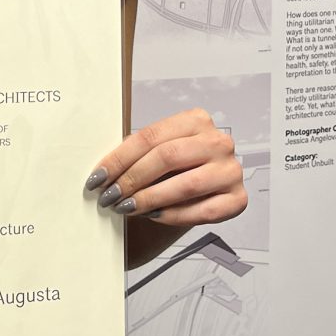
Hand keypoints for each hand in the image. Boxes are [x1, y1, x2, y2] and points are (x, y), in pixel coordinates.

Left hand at [85, 108, 244, 226]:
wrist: (205, 190)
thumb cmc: (176, 167)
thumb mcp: (159, 150)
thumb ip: (139, 153)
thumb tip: (103, 170)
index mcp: (196, 120)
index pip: (150, 136)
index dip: (119, 158)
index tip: (98, 177)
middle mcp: (218, 141)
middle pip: (166, 157)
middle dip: (132, 179)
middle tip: (109, 196)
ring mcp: (231, 170)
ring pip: (184, 184)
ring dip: (149, 199)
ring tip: (125, 208)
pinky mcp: (237, 199)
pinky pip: (202, 210)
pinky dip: (173, 215)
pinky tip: (152, 216)